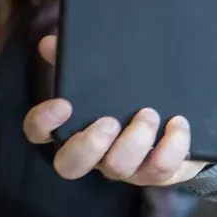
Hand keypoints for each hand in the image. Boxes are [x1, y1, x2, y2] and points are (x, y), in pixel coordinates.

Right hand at [23, 36, 205, 185]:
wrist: (177, 122)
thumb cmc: (130, 98)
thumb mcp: (107, 78)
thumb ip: (80, 62)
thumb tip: (52, 43)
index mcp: (73, 128)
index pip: (39, 133)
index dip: (44, 123)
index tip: (63, 104)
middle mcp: (94, 154)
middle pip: (69, 165)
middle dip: (88, 145)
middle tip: (110, 121)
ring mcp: (124, 168)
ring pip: (117, 167)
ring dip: (134, 140)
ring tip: (150, 113)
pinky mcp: (155, 173)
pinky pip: (160, 169)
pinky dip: (171, 146)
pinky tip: (178, 123)